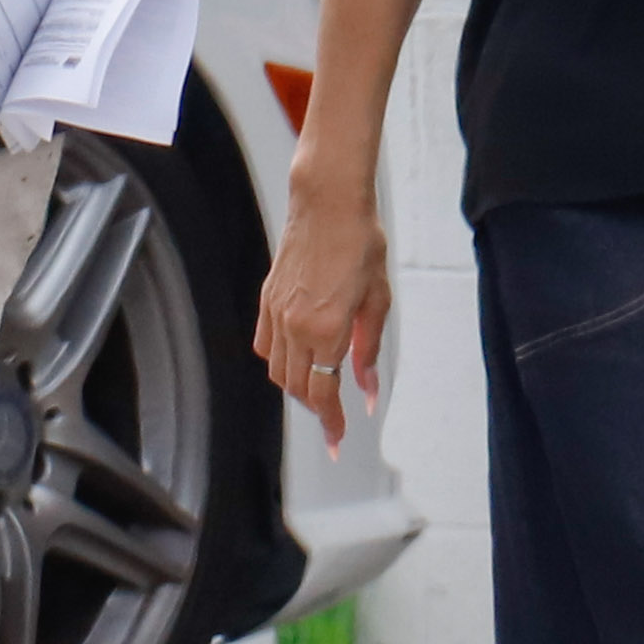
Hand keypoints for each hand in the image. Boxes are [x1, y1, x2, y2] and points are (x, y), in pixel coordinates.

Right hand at [255, 176, 390, 454]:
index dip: (330, 423)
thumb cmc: (359, 241)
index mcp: (327, 329)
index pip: (323, 393)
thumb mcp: (377, 298)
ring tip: (319, 386)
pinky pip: (266, 345)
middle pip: (298, 388)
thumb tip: (368, 388)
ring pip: (278, 371)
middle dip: (317, 407)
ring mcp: (276, 313)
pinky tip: (297, 357)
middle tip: (335, 416)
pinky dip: (279, 361)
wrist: (327, 202)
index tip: (336, 441)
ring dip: (298, 386)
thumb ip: (368, 349)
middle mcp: (296, 326)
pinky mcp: (266, 299)